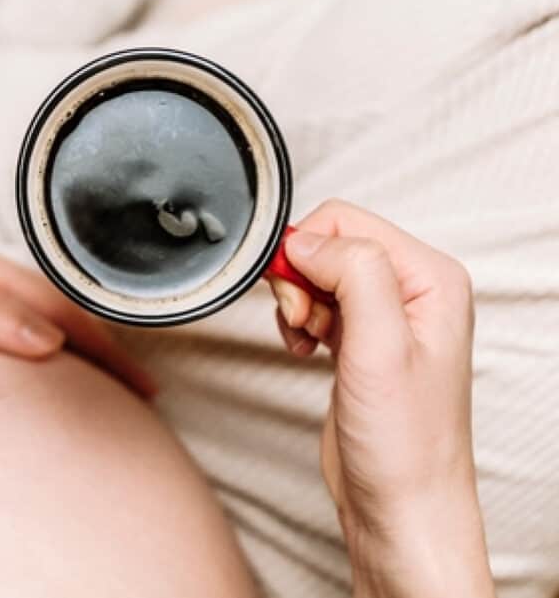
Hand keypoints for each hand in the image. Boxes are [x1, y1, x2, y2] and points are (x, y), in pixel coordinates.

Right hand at [267, 200, 492, 597]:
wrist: (399, 504)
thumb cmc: (405, 443)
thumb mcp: (380, 347)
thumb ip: (354, 275)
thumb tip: (310, 240)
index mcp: (430, 278)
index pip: (347, 221)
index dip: (307, 251)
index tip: (294, 295)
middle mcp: (411, 291)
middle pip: (329, 244)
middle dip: (299, 279)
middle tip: (301, 321)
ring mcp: (385, 317)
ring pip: (317, 273)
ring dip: (296, 303)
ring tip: (306, 340)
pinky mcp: (360, 340)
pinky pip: (315, 304)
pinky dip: (298, 321)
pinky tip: (305, 349)